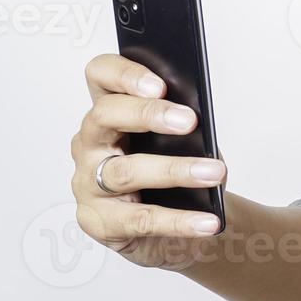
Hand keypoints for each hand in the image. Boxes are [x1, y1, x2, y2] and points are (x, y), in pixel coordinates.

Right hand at [69, 53, 228, 271]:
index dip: (124, 74)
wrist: (183, 227)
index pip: (100, 76)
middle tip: (190, 121)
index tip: (161, 84)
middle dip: (148, 114)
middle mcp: (89, 144)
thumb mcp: (186, 144)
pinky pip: (139, 219)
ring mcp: (87, 183)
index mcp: (109, 113)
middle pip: (104, 115)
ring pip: (124, 171)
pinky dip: (179, 221)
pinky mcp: (98, 222)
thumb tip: (200, 124)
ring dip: (175, 170)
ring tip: (214, 173)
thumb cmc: (178, 175)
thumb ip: (185, 129)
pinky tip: (207, 222)